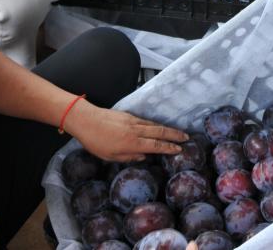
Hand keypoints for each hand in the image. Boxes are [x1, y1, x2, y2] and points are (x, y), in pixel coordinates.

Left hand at [65, 100, 187, 161]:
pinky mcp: (128, 115)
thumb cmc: (95, 141)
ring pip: (154, 125)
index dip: (169, 147)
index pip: (156, 145)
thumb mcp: (110, 156)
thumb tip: (143, 156)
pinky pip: (146, 121)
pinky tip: (158, 126)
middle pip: (160, 132)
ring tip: (177, 132)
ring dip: (167, 128)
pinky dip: (156, 124)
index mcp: (132, 143)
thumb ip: (129, 157)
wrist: (85, 119)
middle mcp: (135, 130)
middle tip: (187, 137)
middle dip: (175, 135)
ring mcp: (132, 121)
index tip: (180, 149)